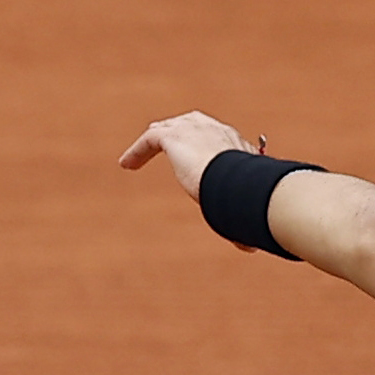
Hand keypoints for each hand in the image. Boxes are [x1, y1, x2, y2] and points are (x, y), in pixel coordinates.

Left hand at [117, 110, 263, 213]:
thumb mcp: (243, 204)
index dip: (204, 146)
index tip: (196, 157)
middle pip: (191, 125)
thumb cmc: (246, 194)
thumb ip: (241, 219)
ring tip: (135, 157)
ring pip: (167, 131)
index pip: (217, 140)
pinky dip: (137, 151)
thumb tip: (249, 249)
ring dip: (151, 143)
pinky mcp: (175, 136)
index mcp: (235, 143)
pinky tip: (125, 165)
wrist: (237, 178)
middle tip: (163, 143)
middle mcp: (215, 130)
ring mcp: (194, 130)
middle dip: (176, 132)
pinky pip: (150, 140)